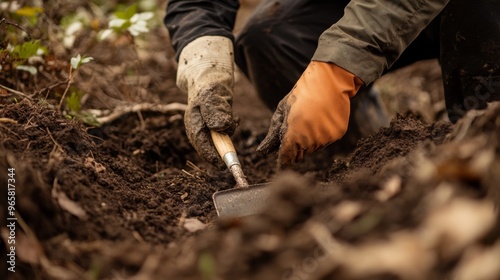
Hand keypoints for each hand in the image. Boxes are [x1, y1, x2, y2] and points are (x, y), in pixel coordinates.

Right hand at [177, 36, 237, 168]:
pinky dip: (229, 129)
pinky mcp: (211, 127)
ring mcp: (203, 128)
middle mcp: (196, 128)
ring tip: (234, 120)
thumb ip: (216, 111)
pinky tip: (234, 119)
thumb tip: (220, 128)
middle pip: (208, 146)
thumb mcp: (213, 96)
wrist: (210, 77)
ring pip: (217, 140)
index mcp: (193, 122)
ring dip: (228, 134)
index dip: (212, 156)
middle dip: (223, 144)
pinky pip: (222, 134)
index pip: (201, 144)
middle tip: (234, 134)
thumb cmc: (210, 86)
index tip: (223, 164)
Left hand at [257, 61, 362, 167]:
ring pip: (312, 149)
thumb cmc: (301, 95)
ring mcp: (326, 138)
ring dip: (308, 141)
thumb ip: (272, 135)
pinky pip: (325, 141)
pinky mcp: (337, 134)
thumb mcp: (282, 112)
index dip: (283, 162)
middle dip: (295, 147)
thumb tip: (262, 151)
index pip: (286, 157)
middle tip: (296, 127)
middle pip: (299, 154)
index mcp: (294, 133)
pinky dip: (321, 135)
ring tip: (309, 119)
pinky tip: (320, 119)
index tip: (281, 166)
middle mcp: (311, 140)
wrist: (328, 81)